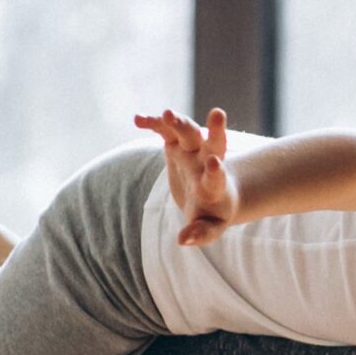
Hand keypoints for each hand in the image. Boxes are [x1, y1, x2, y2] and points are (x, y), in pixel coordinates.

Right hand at [133, 107, 237, 244]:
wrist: (214, 192)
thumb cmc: (211, 214)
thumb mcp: (210, 227)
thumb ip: (200, 233)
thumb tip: (184, 241)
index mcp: (215, 187)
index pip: (217, 178)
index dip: (215, 171)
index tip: (213, 163)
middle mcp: (206, 163)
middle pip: (212, 144)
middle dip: (213, 131)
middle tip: (217, 114)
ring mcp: (192, 151)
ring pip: (189, 132)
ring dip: (179, 122)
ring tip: (166, 114)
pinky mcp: (177, 144)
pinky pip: (165, 130)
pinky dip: (153, 123)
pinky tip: (138, 119)